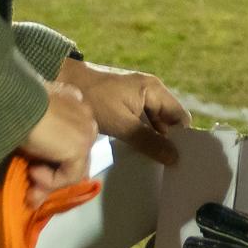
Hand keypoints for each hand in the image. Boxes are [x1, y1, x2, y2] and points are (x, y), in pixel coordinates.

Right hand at [20, 83, 96, 205]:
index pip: (71, 138)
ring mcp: (86, 132)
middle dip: (54, 176)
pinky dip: (50, 181)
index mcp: (73, 102)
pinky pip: (70, 176)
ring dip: (50, 180)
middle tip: (31, 192)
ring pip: (74, 167)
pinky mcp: (80, 148)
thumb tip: (32, 176)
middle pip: (76, 155)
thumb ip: (35, 148)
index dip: (55, 158)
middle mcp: (85, 115)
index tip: (31, 170)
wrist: (12, 102)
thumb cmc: (11, 107)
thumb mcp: (25, 127)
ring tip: (28, 177)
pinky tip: (33, 171)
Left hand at [59, 58, 185, 165]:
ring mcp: (139, 98)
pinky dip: (143, 136)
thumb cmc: (94, 100)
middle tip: (168, 166)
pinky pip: (142, 122)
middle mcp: (151, 91)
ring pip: (156, 124)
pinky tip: (140, 152)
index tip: (181, 159)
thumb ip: (149, 141)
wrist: (64, 81)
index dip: (182, 138)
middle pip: (169, 121)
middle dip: (169, 141)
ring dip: (155, 140)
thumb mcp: (122, 124)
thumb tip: (175, 158)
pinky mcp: (127, 104)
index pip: (180, 117)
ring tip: (156, 163)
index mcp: (155, 90)